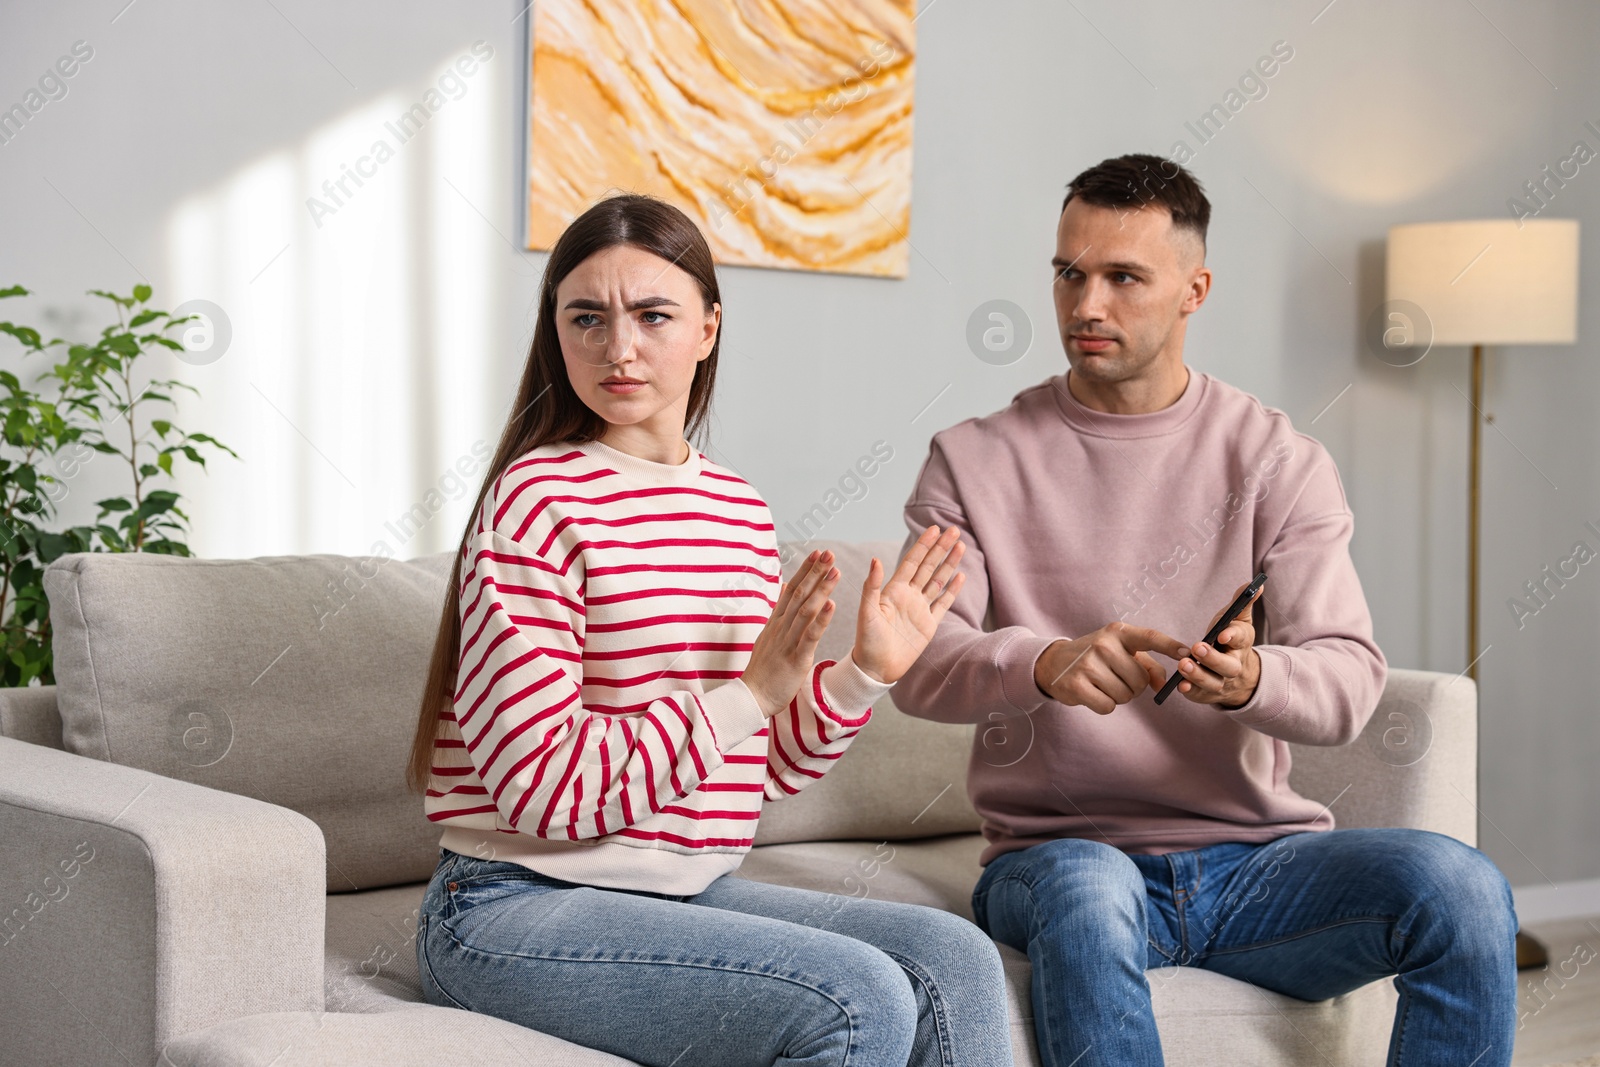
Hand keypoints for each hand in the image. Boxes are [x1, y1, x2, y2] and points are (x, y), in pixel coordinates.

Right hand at [741, 549, 839, 717]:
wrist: (752, 697)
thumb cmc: (763, 670)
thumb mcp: (768, 635)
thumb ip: (778, 612)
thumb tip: (785, 588)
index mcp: (776, 622)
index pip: (792, 589)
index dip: (805, 570)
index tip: (817, 552)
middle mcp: (781, 627)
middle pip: (800, 594)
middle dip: (815, 572)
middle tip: (829, 553)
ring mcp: (788, 641)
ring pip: (806, 610)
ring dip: (821, 589)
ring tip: (835, 571)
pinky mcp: (796, 657)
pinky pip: (810, 635)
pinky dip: (821, 619)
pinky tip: (832, 605)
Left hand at [851, 524, 966, 684]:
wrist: (876, 668)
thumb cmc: (867, 641)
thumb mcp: (867, 612)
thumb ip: (872, 586)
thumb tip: (875, 559)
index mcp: (893, 590)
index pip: (912, 561)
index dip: (923, 545)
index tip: (934, 528)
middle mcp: (908, 596)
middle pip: (928, 566)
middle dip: (941, 548)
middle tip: (954, 530)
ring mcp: (920, 609)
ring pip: (938, 581)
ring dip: (949, 564)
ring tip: (961, 546)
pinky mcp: (929, 625)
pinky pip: (943, 603)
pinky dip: (952, 590)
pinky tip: (960, 575)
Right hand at [1033, 622, 1189, 714]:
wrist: (1053, 663)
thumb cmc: (1094, 657)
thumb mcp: (1119, 651)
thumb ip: (1146, 665)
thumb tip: (1163, 684)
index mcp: (1117, 633)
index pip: (1150, 637)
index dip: (1170, 646)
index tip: (1188, 653)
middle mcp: (1103, 645)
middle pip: (1140, 680)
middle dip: (1133, 686)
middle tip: (1115, 678)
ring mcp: (1088, 664)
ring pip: (1125, 695)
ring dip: (1119, 696)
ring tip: (1102, 684)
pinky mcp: (1077, 685)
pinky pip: (1108, 706)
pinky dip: (1104, 705)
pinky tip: (1093, 693)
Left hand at [1169, 580, 1264, 707]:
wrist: (1239, 675)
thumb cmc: (1231, 641)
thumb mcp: (1238, 621)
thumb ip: (1242, 603)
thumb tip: (1257, 584)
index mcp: (1242, 645)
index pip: (1241, 639)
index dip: (1232, 636)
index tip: (1222, 633)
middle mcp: (1234, 666)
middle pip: (1228, 666)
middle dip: (1213, 658)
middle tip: (1197, 648)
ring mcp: (1222, 682)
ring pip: (1213, 682)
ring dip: (1198, 675)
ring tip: (1183, 665)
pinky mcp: (1208, 694)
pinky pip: (1200, 695)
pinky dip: (1191, 691)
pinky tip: (1180, 685)